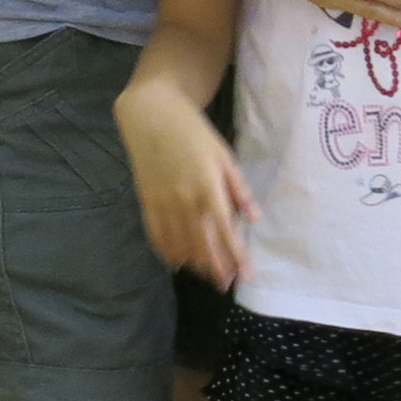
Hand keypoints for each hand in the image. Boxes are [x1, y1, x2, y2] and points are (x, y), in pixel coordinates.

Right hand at [118, 96, 255, 286]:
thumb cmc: (194, 133)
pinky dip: (167, 252)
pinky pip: (157, 236)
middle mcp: (184, 202)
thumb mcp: (223, 155)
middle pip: (202, 245)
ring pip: (179, 245)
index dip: (236, 256)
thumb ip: (237, 188)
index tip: (246, 274)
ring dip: (195, 264)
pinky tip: (178, 262)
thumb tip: (253, 217)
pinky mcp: (146, 203)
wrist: (152, 116)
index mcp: (207, 189)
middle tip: (226, 284)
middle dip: (216, 268)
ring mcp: (162, 204)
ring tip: (208, 277)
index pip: (225, 232)